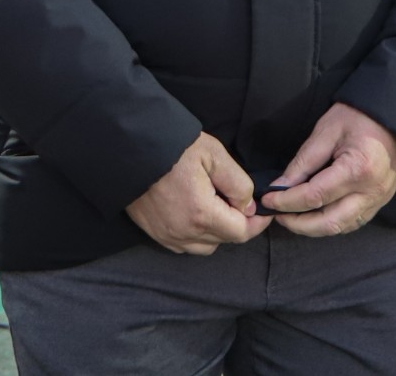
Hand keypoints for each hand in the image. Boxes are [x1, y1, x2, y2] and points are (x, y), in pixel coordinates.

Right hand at [125, 131, 268, 256]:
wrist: (132, 150)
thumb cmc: (175, 148)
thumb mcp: (215, 155)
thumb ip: (237, 184)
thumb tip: (248, 207)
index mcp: (201, 214)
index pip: (240, 233)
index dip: (256, 223)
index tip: (263, 212)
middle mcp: (183, 232)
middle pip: (224, 240)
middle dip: (237, 224)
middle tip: (237, 201)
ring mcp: (166, 236)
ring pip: (204, 247)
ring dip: (216, 232)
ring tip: (216, 206)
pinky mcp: (154, 233)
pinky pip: (184, 246)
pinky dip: (196, 235)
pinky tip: (196, 213)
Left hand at [262, 103, 395, 236]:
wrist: (395, 117)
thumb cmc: (360, 117)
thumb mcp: (327, 131)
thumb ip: (303, 161)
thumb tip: (280, 186)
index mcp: (358, 169)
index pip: (314, 196)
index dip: (287, 201)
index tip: (267, 200)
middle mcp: (371, 191)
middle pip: (328, 222)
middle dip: (298, 224)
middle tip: (277, 215)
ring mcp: (378, 200)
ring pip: (340, 228)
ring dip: (312, 228)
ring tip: (292, 216)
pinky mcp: (379, 202)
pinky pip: (352, 223)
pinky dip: (330, 223)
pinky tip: (315, 215)